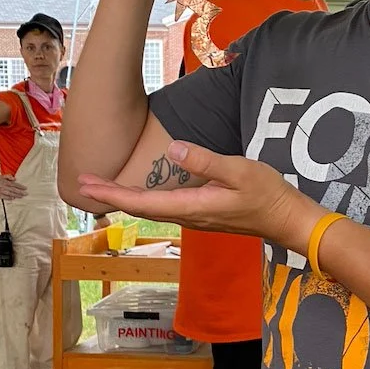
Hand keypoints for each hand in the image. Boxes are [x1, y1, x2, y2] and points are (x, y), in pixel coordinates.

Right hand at [0, 174, 27, 200]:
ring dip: (16, 195)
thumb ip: (9, 176)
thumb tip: (15, 179)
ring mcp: (1, 191)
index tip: (25, 188)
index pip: (14, 184)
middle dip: (20, 192)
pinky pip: (5, 197)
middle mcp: (4, 187)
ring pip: (10, 194)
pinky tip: (14, 198)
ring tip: (22, 196)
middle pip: (13, 190)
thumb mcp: (3, 176)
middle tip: (26, 193)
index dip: (20, 186)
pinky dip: (9, 198)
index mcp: (5, 182)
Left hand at [78, 141, 324, 254]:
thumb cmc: (268, 195)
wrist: (287, 219)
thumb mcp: (239, 171)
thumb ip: (205, 161)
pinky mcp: (201, 213)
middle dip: (109, 196)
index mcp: (191, 206)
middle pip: (140, 208)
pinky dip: (142, 200)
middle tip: (82, 182)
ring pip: (150, 210)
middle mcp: (187, 216)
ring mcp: (194, 217)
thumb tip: (173, 149)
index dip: (111, 193)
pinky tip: (137, 193)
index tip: (86, 184)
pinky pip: (162, 208)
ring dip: (124, 198)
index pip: (142, 202)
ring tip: (102, 186)